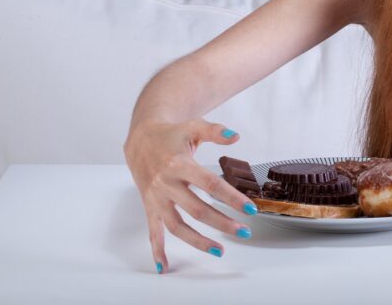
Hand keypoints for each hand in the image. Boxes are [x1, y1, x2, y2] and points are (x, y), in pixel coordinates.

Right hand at [123, 118, 256, 273]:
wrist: (140, 140)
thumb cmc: (172, 135)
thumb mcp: (194, 126)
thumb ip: (215, 131)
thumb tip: (236, 136)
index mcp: (179, 164)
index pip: (210, 184)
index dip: (231, 198)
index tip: (251, 209)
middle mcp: (166, 184)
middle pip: (197, 209)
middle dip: (223, 223)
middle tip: (245, 232)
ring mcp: (156, 198)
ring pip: (177, 226)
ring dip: (198, 241)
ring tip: (220, 250)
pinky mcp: (149, 207)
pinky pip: (153, 232)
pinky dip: (157, 250)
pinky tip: (164, 266)